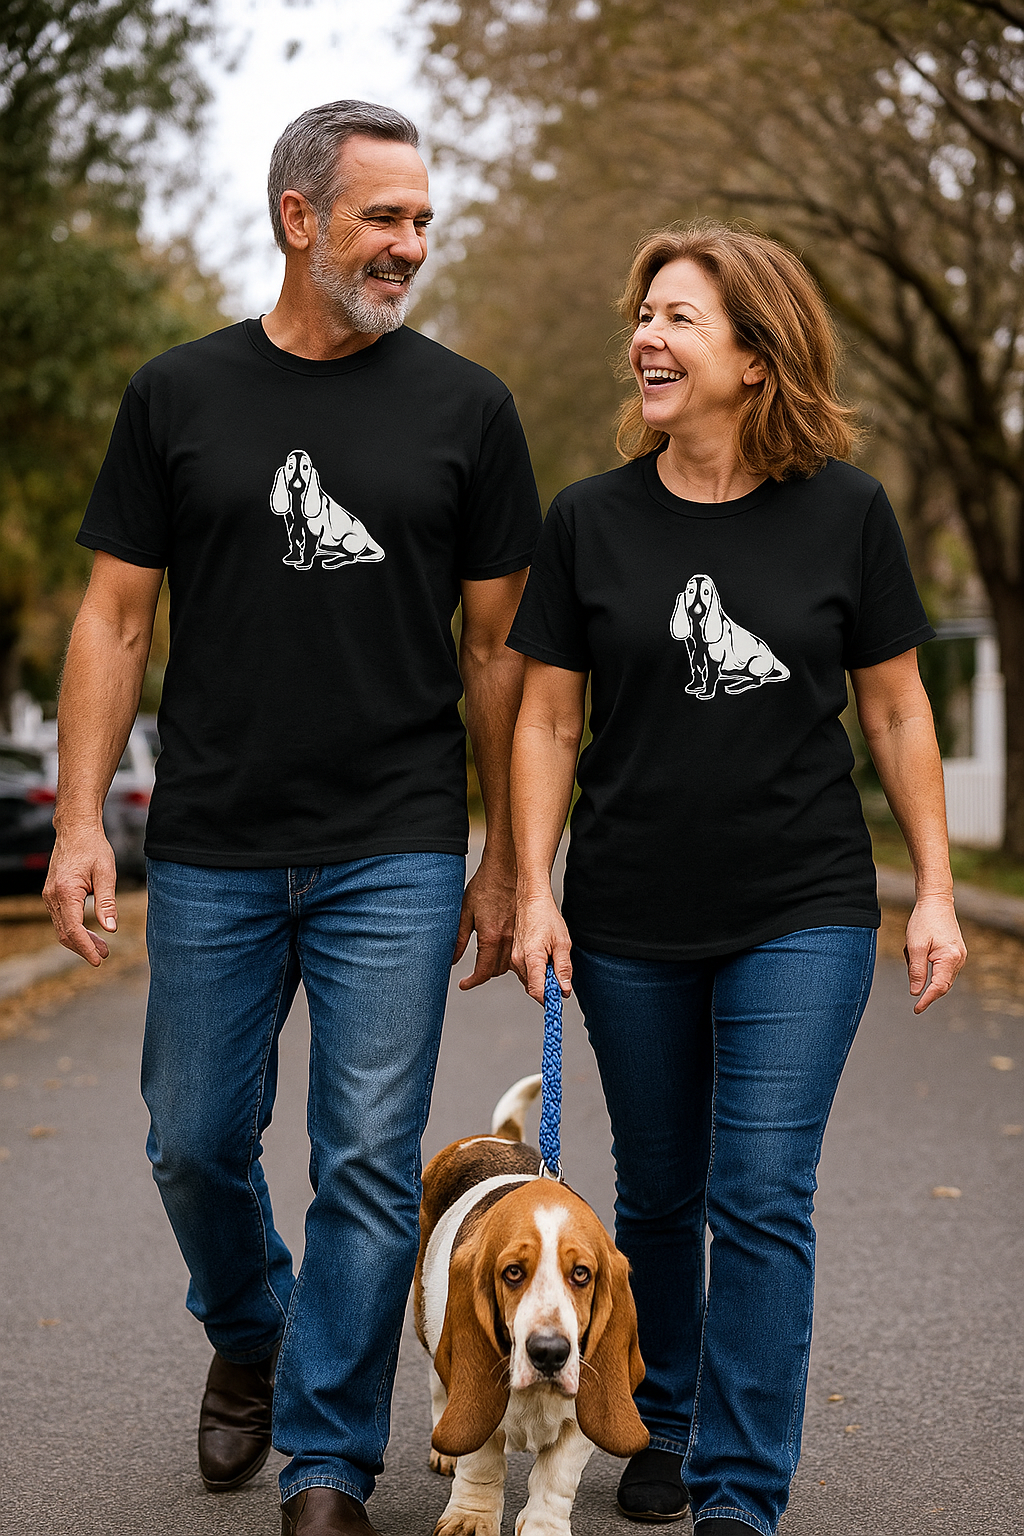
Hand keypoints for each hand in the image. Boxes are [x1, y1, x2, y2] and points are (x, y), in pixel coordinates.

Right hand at [43, 826, 117, 966]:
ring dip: (80, 940)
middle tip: (104, 955)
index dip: (86, 947)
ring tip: (102, 947)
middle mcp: (52, 896)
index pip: (73, 929)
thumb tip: (110, 929)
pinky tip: (91, 932)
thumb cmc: (93, 848)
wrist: (76, 830)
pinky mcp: (52, 894)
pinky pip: (61, 918)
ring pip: (61, 927)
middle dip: (84, 947)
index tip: (99, 960)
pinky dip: (75, 929)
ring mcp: (49, 895)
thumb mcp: (106, 874)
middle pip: (64, 933)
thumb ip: (107, 902)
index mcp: (65, 891)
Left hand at [453, 852, 515, 989]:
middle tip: (473, 973)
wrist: (506, 869)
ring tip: (487, 963)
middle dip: (484, 974)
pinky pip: (518, 952)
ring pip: (510, 964)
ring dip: (498, 967)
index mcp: (490, 937)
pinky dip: (509, 957)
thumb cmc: (484, 887)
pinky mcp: (525, 929)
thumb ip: (458, 939)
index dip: (472, 982)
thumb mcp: (465, 912)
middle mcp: (507, 939)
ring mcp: (518, 935)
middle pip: (497, 971)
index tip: (464, 984)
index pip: (483, 972)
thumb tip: (452, 959)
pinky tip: (500, 951)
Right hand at [511, 891, 571, 1004]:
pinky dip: (537, 972)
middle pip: (533, 988)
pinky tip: (545, 959)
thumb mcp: (563, 943)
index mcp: (531, 958)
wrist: (532, 902)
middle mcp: (518, 961)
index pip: (537, 991)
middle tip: (561, 976)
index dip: (549, 998)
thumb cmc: (546, 918)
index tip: (560, 996)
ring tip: (552, 961)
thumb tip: (564, 990)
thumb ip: (563, 968)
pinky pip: (526, 973)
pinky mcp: (514, 957)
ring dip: (542, 979)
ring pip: (529, 981)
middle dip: (548, 988)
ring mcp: (514, 959)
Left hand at [904, 894, 966, 1012]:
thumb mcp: (914, 947)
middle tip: (911, 988)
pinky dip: (927, 965)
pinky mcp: (954, 953)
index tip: (916, 1009)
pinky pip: (941, 967)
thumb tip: (916, 992)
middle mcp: (959, 959)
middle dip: (925, 987)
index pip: (939, 987)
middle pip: (942, 984)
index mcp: (950, 958)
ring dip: (923, 971)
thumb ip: (916, 971)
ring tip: (911, 951)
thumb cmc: (924, 921)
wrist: (935, 901)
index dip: (927, 1000)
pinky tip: (917, 950)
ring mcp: (959, 956)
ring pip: (940, 976)